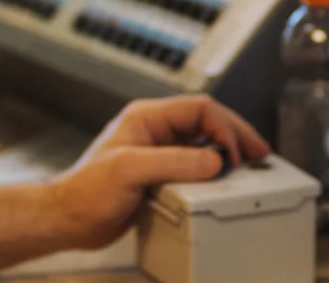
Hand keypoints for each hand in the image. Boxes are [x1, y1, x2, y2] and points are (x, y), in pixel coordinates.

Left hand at [46, 95, 271, 249]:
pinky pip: (195, 165)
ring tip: (249, 163)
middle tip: (259, 151)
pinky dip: (214, 170)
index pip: (199, 108)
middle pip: (207, 122)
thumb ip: (173, 162)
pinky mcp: (160, 173)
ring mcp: (158, 152)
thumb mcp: (130, 170)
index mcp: (147, 117)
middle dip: (235, 135)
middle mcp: (155, 131)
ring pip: (204, 142)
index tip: (235, 152)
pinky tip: (224, 180)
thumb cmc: (86, 190)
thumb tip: (213, 160)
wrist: (69, 219)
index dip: (224, 127)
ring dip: (227, 151)